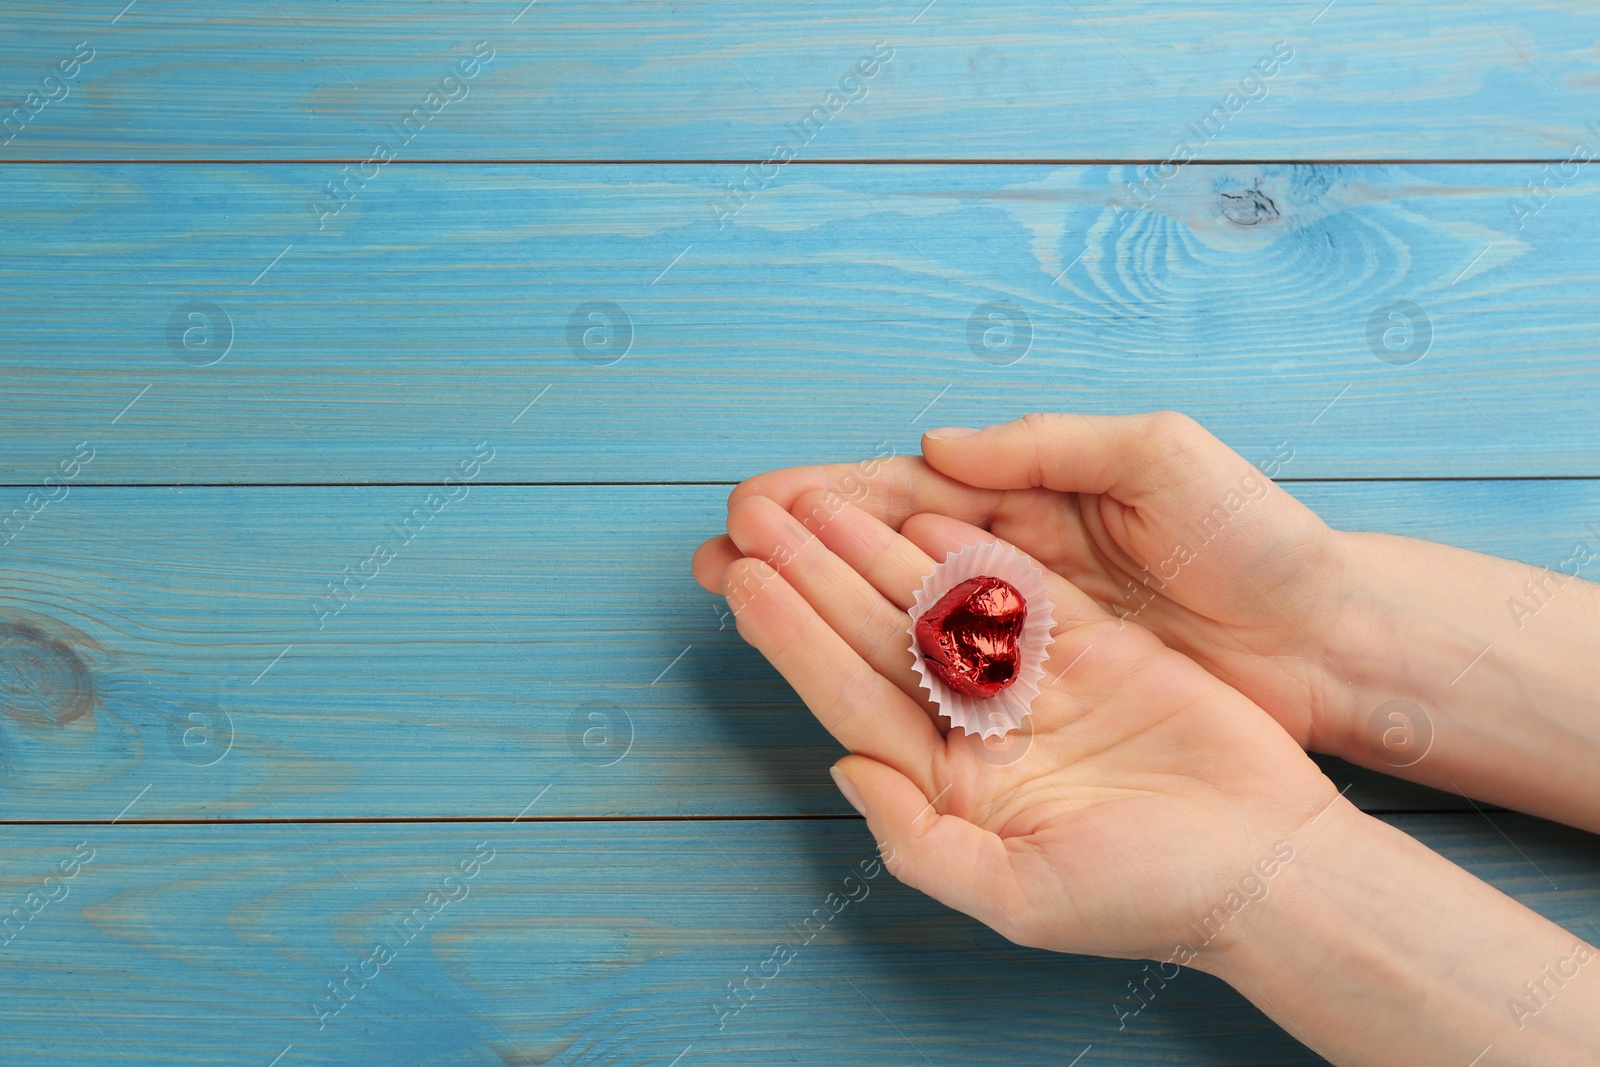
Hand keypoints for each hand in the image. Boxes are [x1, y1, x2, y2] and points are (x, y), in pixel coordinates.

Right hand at [696, 412, 1357, 753]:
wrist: (1332, 646)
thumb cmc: (1260, 541)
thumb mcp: (1166, 457)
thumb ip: (1051, 444)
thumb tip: (936, 445)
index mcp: (1035, 491)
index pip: (907, 491)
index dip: (829, 497)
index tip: (757, 505)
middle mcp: (1015, 559)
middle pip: (882, 552)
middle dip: (800, 549)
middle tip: (721, 554)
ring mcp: (1026, 630)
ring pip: (900, 614)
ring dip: (824, 607)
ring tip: (751, 602)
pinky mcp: (1049, 690)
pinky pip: (950, 674)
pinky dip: (887, 664)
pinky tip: (833, 661)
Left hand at [697, 488, 1336, 960]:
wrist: (1273, 866)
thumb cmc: (1149, 897)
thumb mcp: (1020, 897)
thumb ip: (916, 841)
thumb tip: (841, 771)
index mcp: (950, 787)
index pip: (851, 699)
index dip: (794, 639)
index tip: (741, 581)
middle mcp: (979, 730)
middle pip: (877, 638)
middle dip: (815, 576)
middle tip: (754, 517)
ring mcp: (1033, 684)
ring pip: (935, 603)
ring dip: (875, 550)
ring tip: (819, 499)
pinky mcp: (1092, 649)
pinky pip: (1018, 588)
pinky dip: (970, 548)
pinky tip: (918, 511)